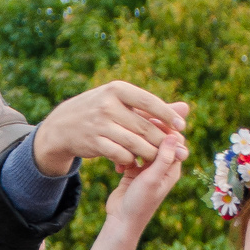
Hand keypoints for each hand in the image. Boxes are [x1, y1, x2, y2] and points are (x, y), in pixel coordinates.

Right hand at [32, 80, 188, 174]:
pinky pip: (120, 154)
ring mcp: (100, 124)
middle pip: (144, 126)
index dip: (167, 115)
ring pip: (134, 143)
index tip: (182, 126)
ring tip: (157, 157)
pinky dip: (130, 159)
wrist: (63, 125)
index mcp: (117, 89)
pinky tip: (134, 161)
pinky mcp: (94, 143)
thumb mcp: (122, 102)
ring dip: (149, 152)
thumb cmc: (100, 110)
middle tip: (175, 149)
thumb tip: (186, 108)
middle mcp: (108, 105)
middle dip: (161, 140)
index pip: (149, 102)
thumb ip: (153, 108)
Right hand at [106, 133, 188, 231]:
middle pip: (159, 141)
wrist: (121, 221)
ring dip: (135, 144)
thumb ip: (163, 158)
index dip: (165, 128)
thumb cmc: (139, 203)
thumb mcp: (152, 179)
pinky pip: (131, 156)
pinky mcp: (133, 172)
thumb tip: (173, 135)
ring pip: (144, 147)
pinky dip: (125, 156)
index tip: (151, 120)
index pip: (174, 141)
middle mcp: (161, 167)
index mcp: (171, 168)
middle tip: (134, 125)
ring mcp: (147, 170)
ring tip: (125, 143)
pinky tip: (117, 165)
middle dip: (148, 133)